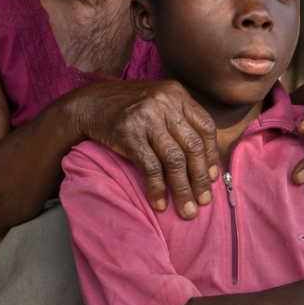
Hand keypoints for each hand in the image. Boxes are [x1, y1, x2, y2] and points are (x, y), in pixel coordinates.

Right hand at [71, 80, 218, 218]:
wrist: (90, 103)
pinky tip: (159, 203)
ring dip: (183, 189)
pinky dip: (157, 188)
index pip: (205, 128)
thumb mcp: (158, 101)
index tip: (213, 178)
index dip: (211, 156)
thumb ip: (180, 119)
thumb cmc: (128, 107)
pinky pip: (150, 167)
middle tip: (204, 201)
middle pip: (192, 146)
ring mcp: (146, 118)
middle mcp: (164, 103)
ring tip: (187, 210)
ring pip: (175, 160)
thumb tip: (206, 157)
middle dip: (201, 178)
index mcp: (177, 94)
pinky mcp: (128, 134)